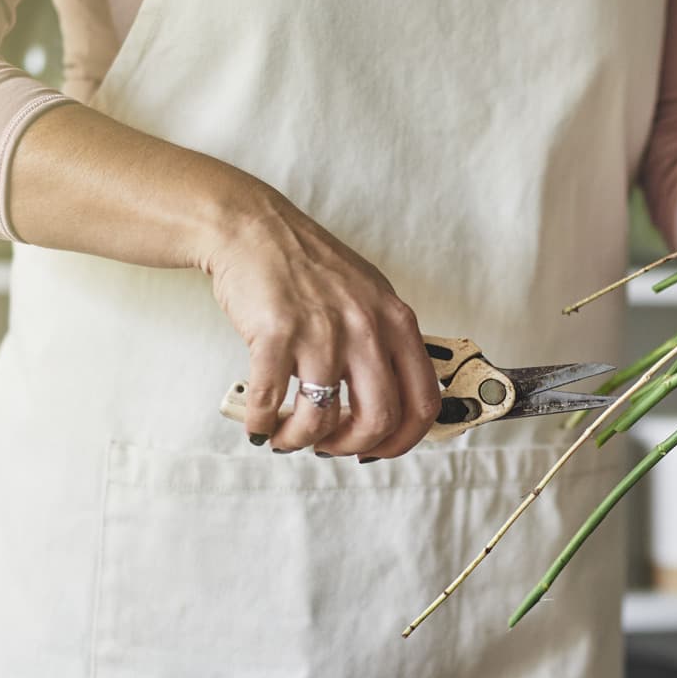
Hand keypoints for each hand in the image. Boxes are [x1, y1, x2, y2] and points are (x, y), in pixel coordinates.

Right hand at [200, 183, 440, 458]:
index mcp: (396, 321)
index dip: (404, 439)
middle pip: (380, 420)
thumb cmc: (307, 264)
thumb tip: (393, 401)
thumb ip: (386, 342)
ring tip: (288, 436)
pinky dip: (262, 424)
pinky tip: (259, 423)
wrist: (253, 229)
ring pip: (323, 419)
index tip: (380, 448)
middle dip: (353, 447)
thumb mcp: (370, 295)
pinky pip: (270, 402)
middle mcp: (366, 328)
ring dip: (302, 440)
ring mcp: (322, 332)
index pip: (423, 401)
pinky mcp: (276, 335)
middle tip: (331, 446)